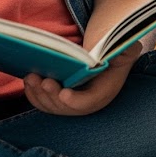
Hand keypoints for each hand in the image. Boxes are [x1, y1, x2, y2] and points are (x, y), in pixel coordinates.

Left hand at [22, 46, 142, 115]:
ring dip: (39, 95)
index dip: (75, 101)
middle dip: (52, 95)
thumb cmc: (116, 51)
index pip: (89, 102)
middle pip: (66, 107)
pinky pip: (44, 103)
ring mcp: (71, 103)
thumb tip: (114, 51)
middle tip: (44, 81)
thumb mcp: (126, 49)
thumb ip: (124, 51)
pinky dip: (34, 95)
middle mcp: (87, 102)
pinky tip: (29, 81)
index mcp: (105, 91)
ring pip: (52, 106)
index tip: (64, 93)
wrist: (109, 57)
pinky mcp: (59, 100)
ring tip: (32, 78)